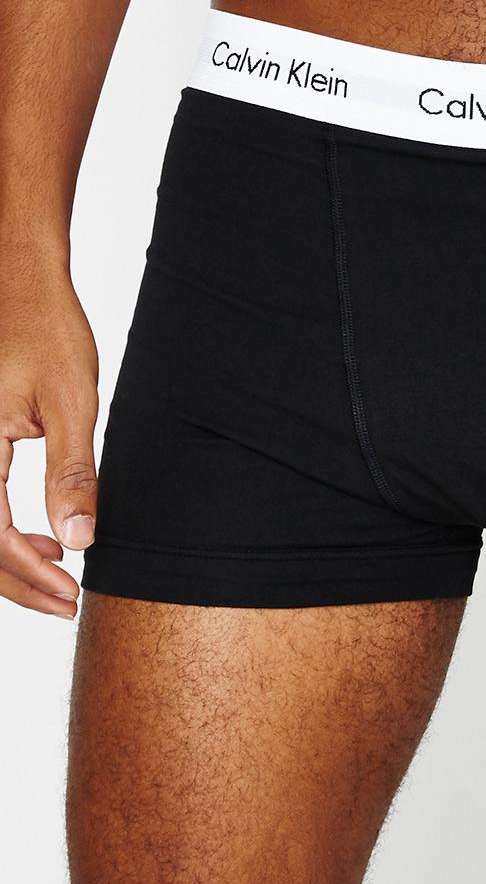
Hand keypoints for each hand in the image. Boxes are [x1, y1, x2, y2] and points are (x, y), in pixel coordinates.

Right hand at [0, 264, 97, 618]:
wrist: (17, 281)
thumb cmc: (45, 329)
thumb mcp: (70, 401)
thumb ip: (72, 472)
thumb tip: (79, 539)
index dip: (27, 577)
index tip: (69, 595)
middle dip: (16, 583)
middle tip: (65, 602)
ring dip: (5, 561)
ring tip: (55, 572)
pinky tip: (38, 539)